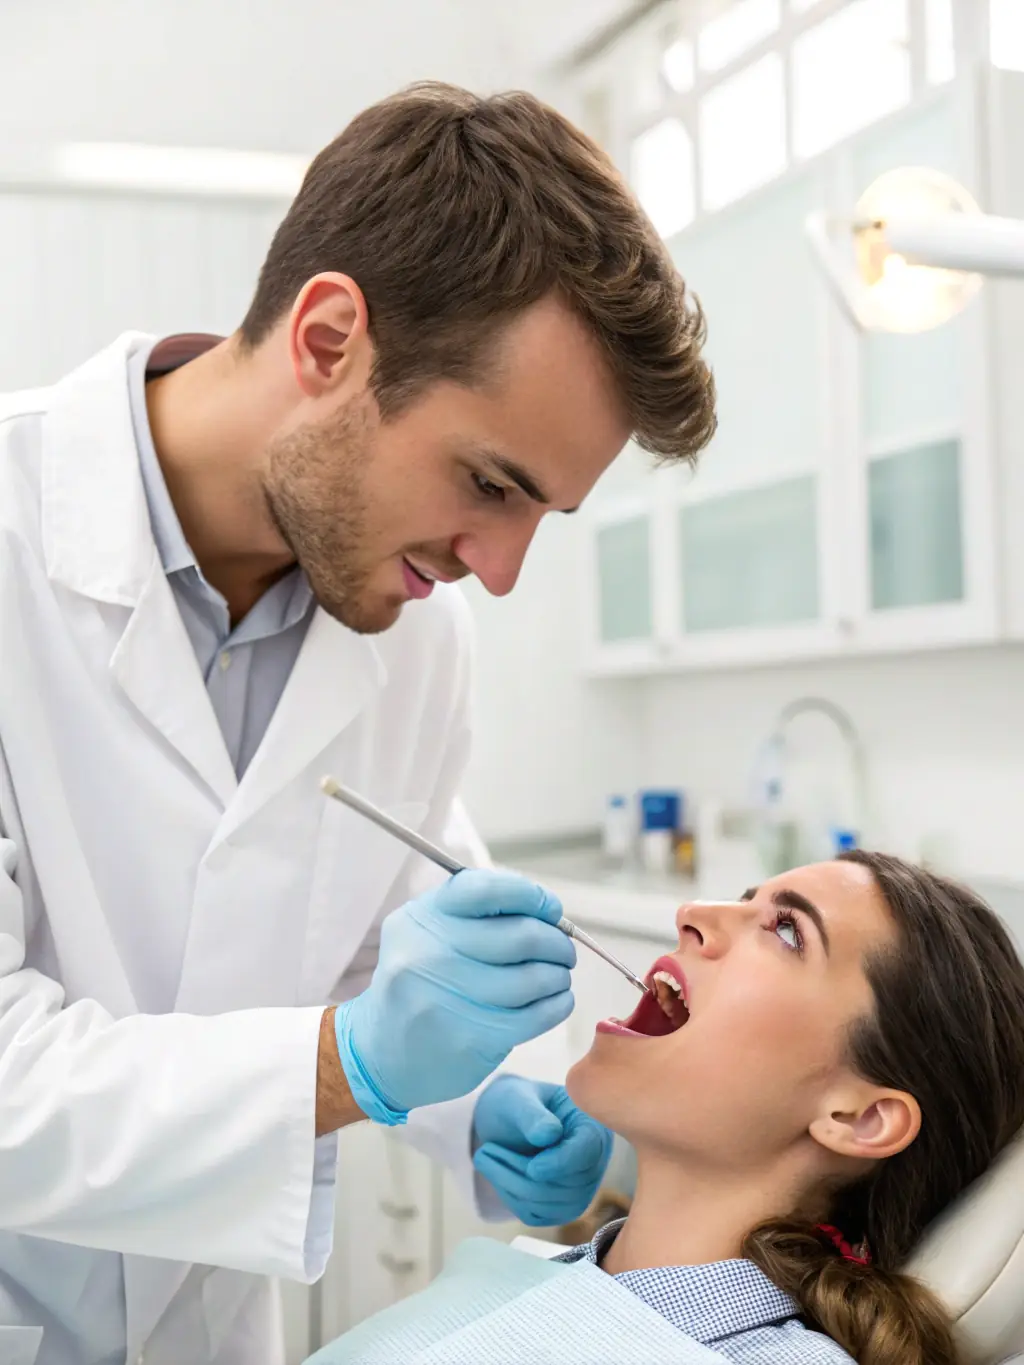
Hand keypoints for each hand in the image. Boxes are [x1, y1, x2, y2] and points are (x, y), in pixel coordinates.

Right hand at [333, 871, 574, 1124]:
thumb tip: (546, 912)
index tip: (551, 910)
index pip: (487, 890)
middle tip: (564, 950)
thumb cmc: (420, 983)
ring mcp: (448, 999)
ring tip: (558, 977)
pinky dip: (556, 1005)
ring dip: (558, 975)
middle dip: (556, 942)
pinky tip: (556, 1001)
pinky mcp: (470, 1039)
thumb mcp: (428, 934)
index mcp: (422, 918)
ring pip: (533, 977)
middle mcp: (429, 954)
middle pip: (521, 935)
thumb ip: (477, 914)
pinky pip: (534, 1016)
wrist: (381, 1051)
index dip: (531, 896)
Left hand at [472, 1075, 612, 1226]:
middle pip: (567, 1185)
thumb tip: (549, 1134)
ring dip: (510, 1185)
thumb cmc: (517, 1102)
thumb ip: (533, 1113)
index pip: (588, 1151)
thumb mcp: (519, 1097)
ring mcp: (578, 1189)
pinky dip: (511, 1198)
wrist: (507, 1121)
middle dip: (521, 1172)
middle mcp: (592, 1161)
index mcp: (590, 1126)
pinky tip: (496, 1176)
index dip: (561, 1164)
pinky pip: (536, 1215)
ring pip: (549, 1205)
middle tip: (484, 1151)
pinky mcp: (558, 1208)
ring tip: (484, 1158)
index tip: (532, 1167)